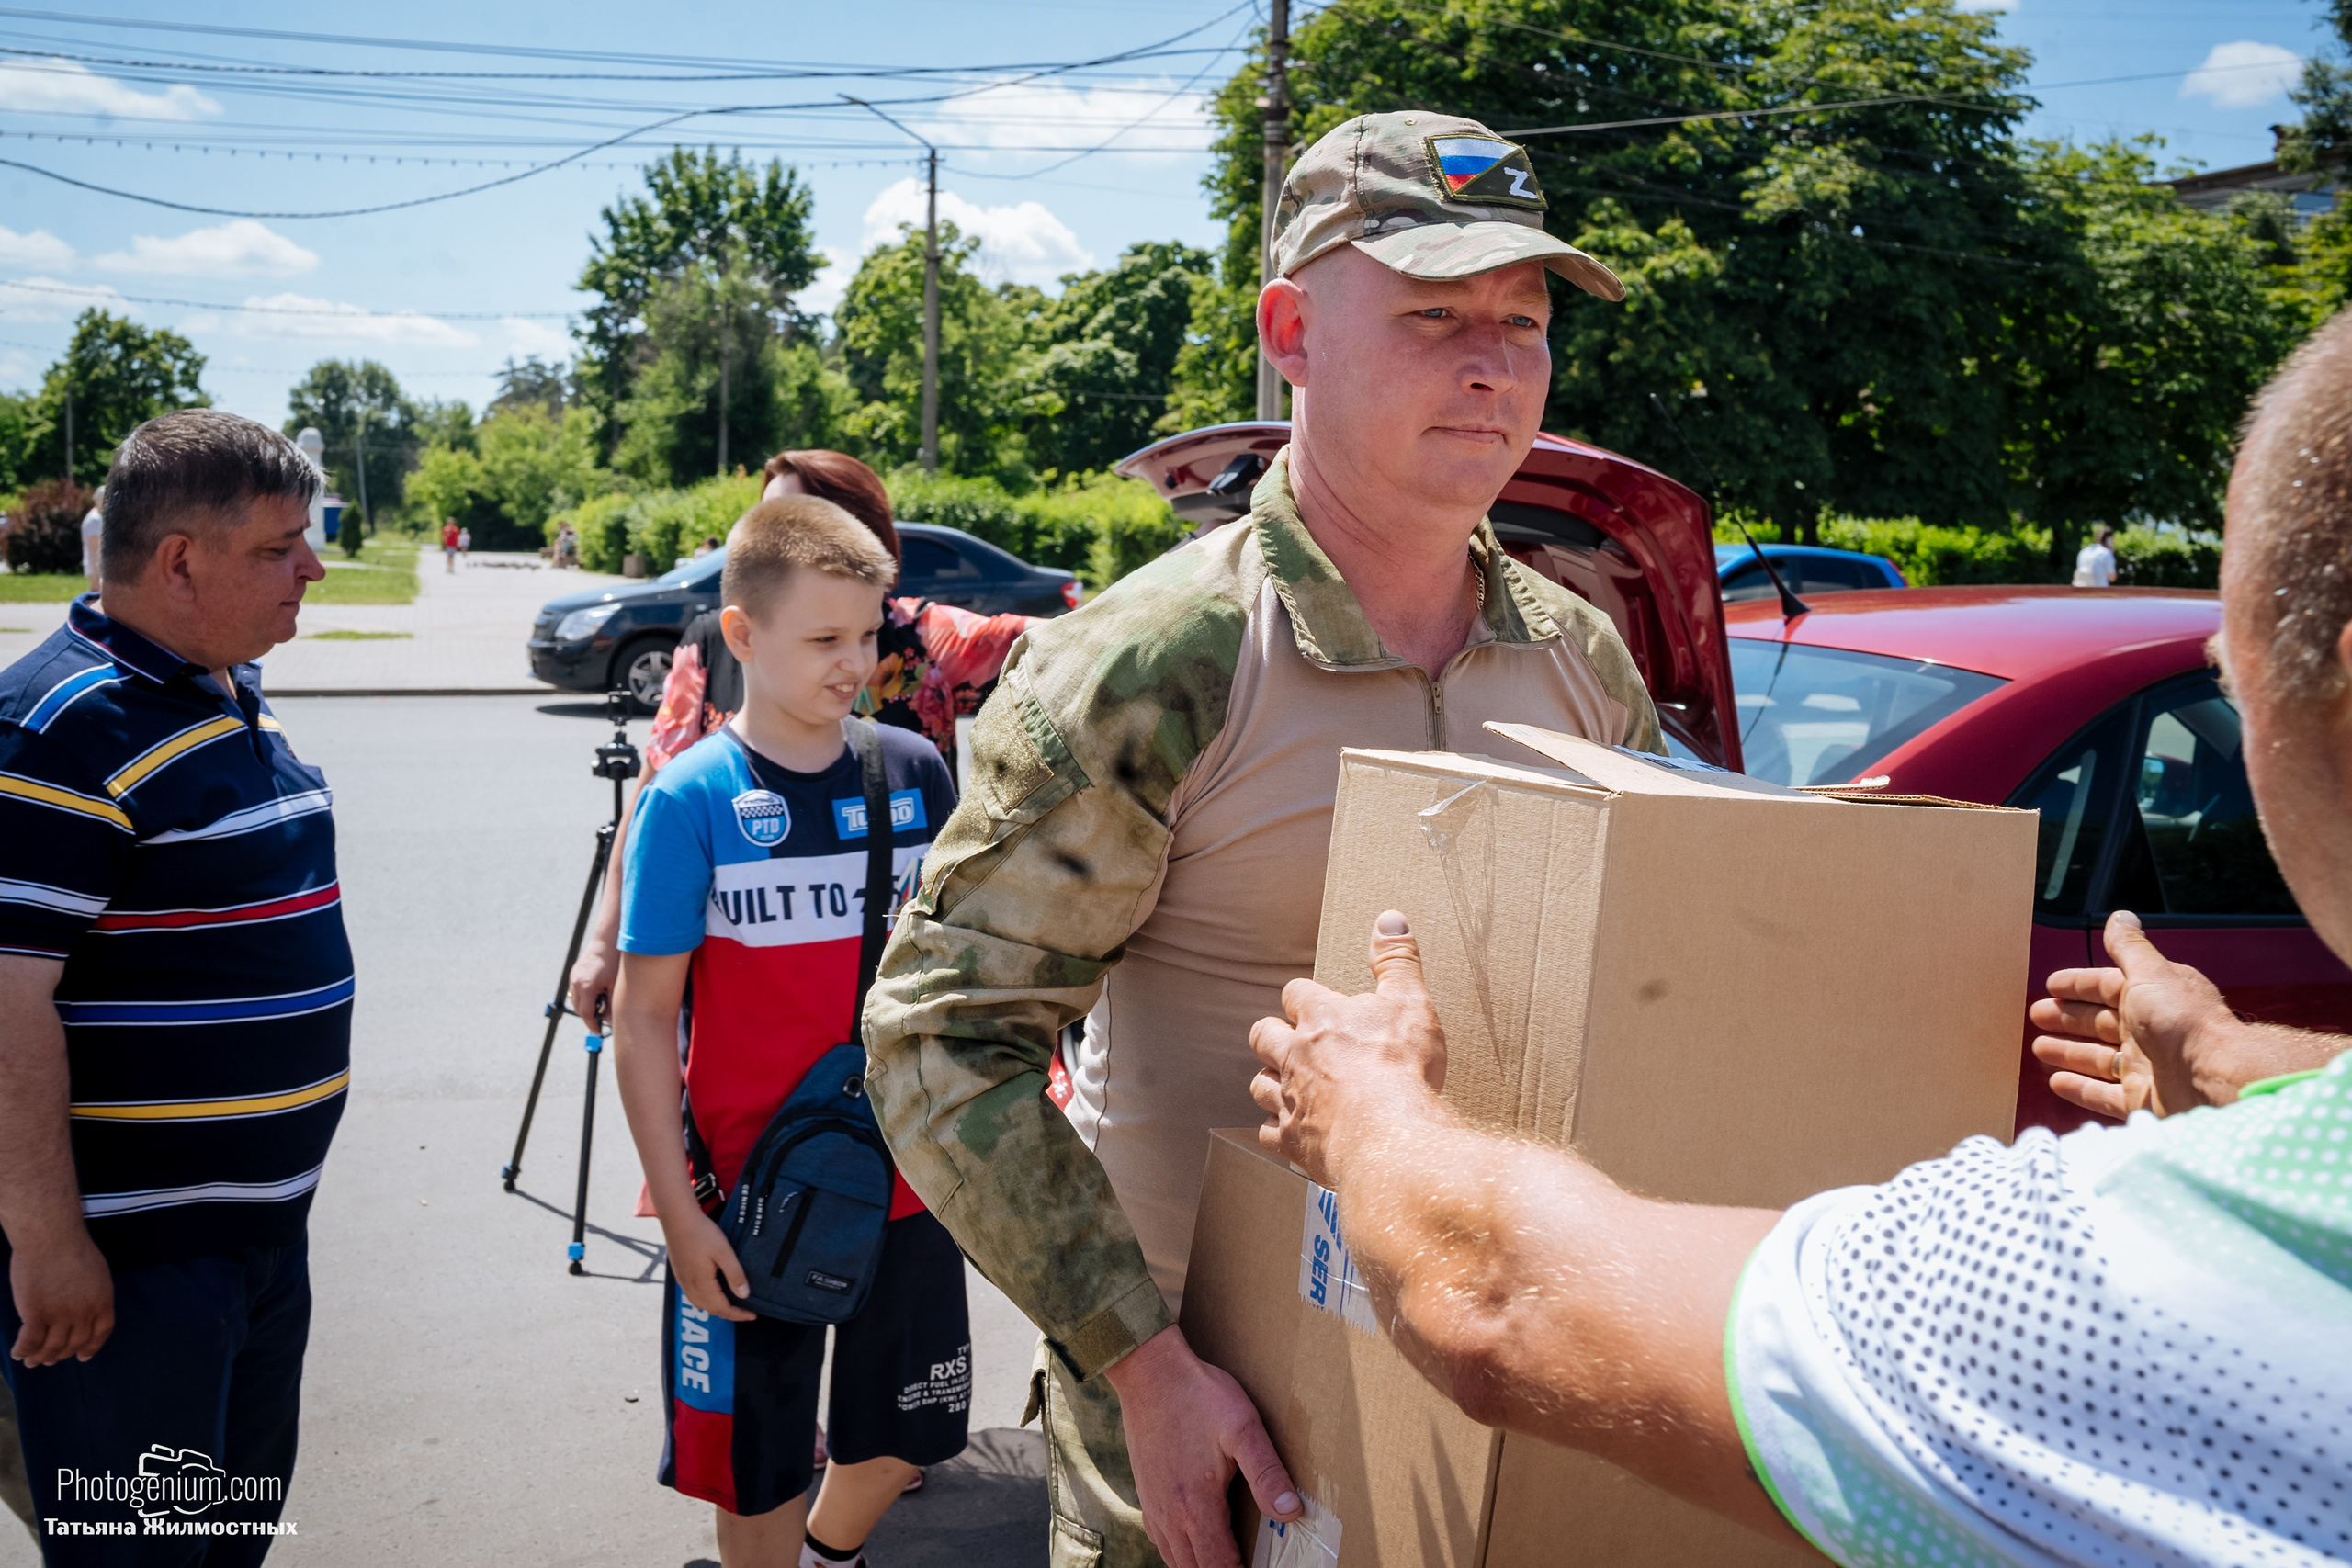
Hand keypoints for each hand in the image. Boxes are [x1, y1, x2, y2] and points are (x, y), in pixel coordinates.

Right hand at [9, 1225, 113, 1365]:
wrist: (51, 1237)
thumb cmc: (72, 1248)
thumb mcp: (96, 1274)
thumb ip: (93, 1295)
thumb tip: (86, 1312)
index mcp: (103, 1301)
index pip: (100, 1333)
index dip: (91, 1347)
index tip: (82, 1357)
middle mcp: (84, 1312)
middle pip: (74, 1343)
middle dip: (61, 1355)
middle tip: (49, 1361)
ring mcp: (60, 1314)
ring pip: (51, 1347)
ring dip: (40, 1358)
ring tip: (31, 1362)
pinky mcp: (36, 1313)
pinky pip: (30, 1342)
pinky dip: (23, 1351)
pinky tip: (17, 1354)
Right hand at [568, 939, 616, 1033]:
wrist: (607, 941)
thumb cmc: (614, 962)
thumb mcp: (615, 986)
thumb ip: (612, 1005)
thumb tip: (610, 1020)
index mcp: (587, 988)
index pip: (586, 1014)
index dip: (592, 1025)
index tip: (598, 1031)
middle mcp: (577, 983)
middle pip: (579, 1009)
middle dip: (589, 1016)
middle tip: (602, 1019)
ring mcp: (574, 977)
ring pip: (576, 1000)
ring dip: (586, 1006)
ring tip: (601, 1004)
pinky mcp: (575, 973)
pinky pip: (577, 990)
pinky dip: (585, 996)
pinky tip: (598, 992)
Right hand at [662, 1207, 754, 1321]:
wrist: (678, 1219)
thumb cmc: (702, 1234)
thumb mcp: (724, 1253)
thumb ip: (734, 1275)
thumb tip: (744, 1296)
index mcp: (702, 1284)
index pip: (722, 1309)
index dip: (738, 1314)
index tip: (753, 1315)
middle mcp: (689, 1286)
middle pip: (710, 1309)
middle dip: (728, 1313)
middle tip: (745, 1311)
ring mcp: (682, 1280)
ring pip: (700, 1303)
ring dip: (716, 1307)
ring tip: (731, 1304)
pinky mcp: (679, 1272)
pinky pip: (693, 1294)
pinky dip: (705, 1299)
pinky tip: (712, 1291)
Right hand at [1102, 1327, 1298, 1567]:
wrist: (1150, 1372)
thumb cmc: (1199, 1396)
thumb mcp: (1243, 1428)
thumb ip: (1267, 1473)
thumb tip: (1291, 1511)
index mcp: (1198, 1506)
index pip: (1221, 1566)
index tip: (1259, 1565)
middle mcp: (1171, 1516)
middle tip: (1246, 1561)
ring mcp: (1154, 1507)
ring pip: (1176, 1562)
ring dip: (1201, 1565)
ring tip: (1225, 1556)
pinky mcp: (1146, 1495)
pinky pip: (1161, 1543)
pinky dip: (1181, 1553)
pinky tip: (1196, 1540)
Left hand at [1249, 911, 1445, 1184]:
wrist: (1390, 1138)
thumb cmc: (1403, 1070)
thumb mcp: (1411, 1004)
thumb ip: (1398, 961)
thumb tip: (1389, 918)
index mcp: (1322, 1018)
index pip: (1296, 993)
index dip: (1304, 998)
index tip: (1314, 1003)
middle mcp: (1296, 1055)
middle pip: (1264, 1035)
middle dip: (1273, 1035)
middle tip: (1292, 1042)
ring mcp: (1289, 1099)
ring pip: (1259, 1084)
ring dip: (1271, 1082)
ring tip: (1288, 1084)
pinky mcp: (1291, 1140)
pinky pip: (1268, 1132)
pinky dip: (1278, 1130)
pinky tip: (1292, 1131)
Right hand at [2030, 910, 2230, 1117]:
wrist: (2214, 1078)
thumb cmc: (2182, 1021)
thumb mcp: (2151, 973)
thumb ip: (2129, 948)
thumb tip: (2120, 916)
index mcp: (2152, 997)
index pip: (2107, 987)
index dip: (2079, 985)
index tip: (2051, 985)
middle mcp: (2149, 1031)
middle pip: (2099, 1022)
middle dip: (2067, 1018)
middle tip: (2037, 1015)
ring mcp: (2145, 1068)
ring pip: (2098, 1059)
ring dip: (2068, 1052)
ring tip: (2039, 1048)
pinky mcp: (2142, 1101)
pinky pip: (2103, 1095)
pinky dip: (2080, 1089)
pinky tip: (2057, 1083)